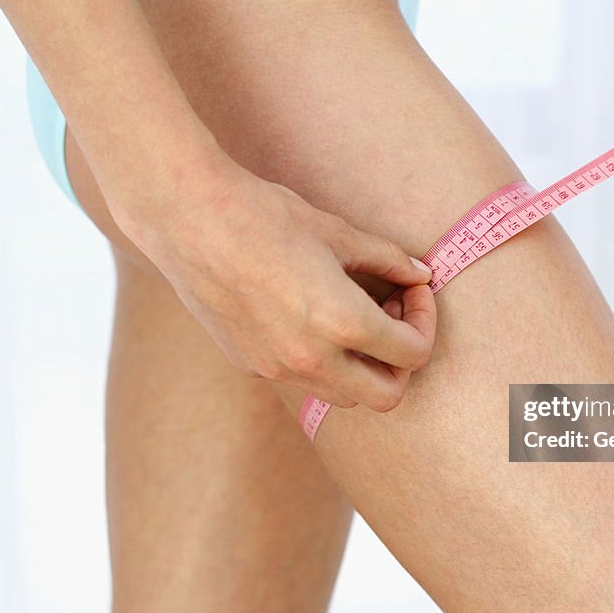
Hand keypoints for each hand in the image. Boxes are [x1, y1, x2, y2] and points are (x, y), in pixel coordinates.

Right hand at [113, 148, 436, 411]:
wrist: (189, 219)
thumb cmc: (265, 216)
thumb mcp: (338, 232)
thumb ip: (388, 260)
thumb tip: (420, 274)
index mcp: (341, 324)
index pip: (412, 354)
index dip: (425, 321)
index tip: (414, 291)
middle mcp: (311, 360)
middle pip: (386, 395)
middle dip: (401, 360)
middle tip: (393, 315)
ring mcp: (277, 369)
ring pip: (343, 396)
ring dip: (363, 367)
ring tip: (354, 317)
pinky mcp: (250, 365)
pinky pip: (302, 380)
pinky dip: (322, 361)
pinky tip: (310, 316)